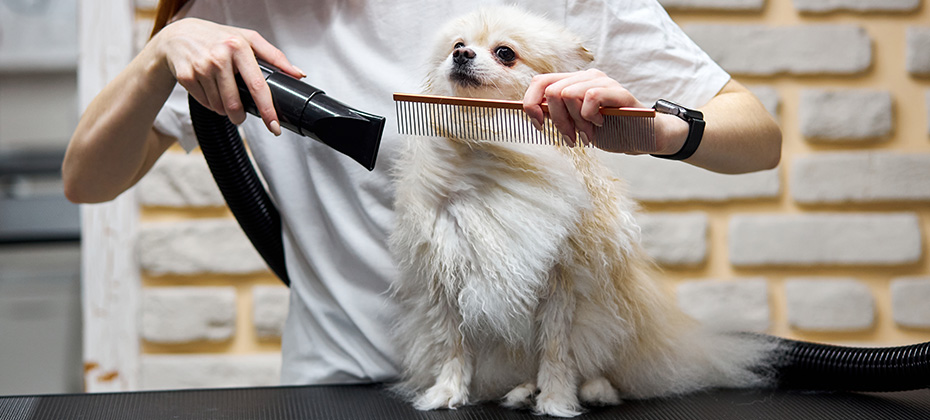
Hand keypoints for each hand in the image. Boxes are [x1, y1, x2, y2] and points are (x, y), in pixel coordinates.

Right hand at [151, 18, 305, 134]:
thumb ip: (275, 56)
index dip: (267, 110)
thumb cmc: (217, 38)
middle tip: (241, 115)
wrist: (178, 35)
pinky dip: (211, 104)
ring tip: (223, 95)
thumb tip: (298, 74)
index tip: (275, 127)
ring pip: (219, 107)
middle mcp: (219, 57)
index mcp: (238, 47)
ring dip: (225, 110)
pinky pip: (205, 104)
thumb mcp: (247, 39)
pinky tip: (209, 90)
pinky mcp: (186, 76)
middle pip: (235, 104)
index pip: (257, 85)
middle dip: (240, 117)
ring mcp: (201, 67)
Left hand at [522, 69, 686, 153]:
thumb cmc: (608, 130)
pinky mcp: (620, 93)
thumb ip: (556, 113)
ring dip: (575, 122)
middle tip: (571, 136)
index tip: (539, 125)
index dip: (531, 104)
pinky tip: (599, 125)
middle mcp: (587, 77)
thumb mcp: (574, 123)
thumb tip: (530, 109)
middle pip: (552, 91)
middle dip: (557, 120)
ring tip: (587, 134)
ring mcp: (604, 82)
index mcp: (573, 82)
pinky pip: (592, 97)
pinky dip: (590, 116)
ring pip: (569, 94)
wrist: (640, 137)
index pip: (540, 82)